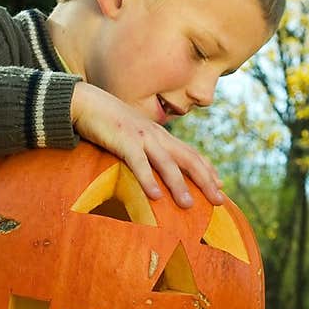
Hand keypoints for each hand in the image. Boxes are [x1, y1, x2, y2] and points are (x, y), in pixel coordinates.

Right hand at [70, 82, 223, 207]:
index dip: (208, 170)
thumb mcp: (135, 137)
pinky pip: (138, 163)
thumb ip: (147, 151)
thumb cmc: (110, 124)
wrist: (88, 103)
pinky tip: (155, 197)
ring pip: (167, 163)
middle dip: (205, 180)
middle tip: (219, 201)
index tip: (220, 187)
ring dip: (179, 185)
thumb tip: (155, 171)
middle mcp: (157, 136)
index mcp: (161, 136)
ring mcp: (142, 138)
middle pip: (188, 159)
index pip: (191, 153)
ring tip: (188, 205)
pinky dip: (148, 179)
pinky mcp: (124, 141)